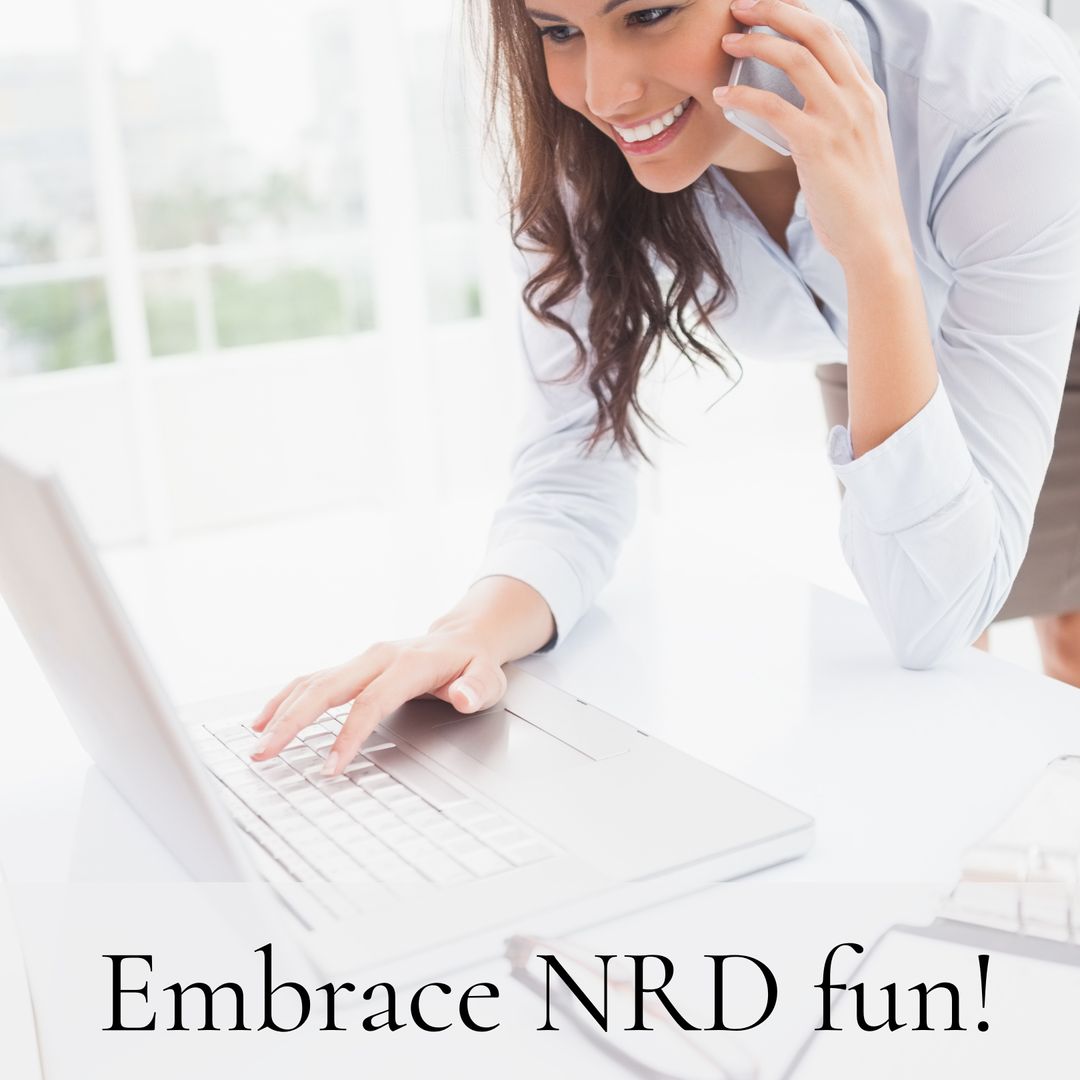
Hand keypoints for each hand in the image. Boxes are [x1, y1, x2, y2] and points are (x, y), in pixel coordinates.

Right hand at [247, 630, 507, 775]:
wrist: (463, 638)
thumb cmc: (473, 664)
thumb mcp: (489, 677)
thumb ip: (477, 688)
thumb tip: (464, 696)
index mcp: (408, 663)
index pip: (372, 701)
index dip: (349, 734)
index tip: (330, 766)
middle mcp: (377, 657)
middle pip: (327, 688)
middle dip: (293, 722)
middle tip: (267, 753)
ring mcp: (361, 660)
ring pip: (312, 682)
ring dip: (281, 712)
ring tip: (257, 743)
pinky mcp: (351, 667)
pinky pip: (311, 680)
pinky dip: (285, 699)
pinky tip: (264, 719)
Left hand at [715, 0, 909, 268]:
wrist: (875, 240)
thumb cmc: (858, 203)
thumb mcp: (856, 149)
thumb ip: (836, 124)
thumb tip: (803, 118)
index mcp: (868, 95)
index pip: (834, 36)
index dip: (798, 15)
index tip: (767, 9)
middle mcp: (859, 98)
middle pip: (817, 31)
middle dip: (776, 10)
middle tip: (740, 5)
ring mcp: (841, 119)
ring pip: (796, 58)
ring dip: (756, 43)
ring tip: (728, 42)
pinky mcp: (818, 145)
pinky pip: (773, 106)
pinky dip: (743, 95)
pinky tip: (722, 95)